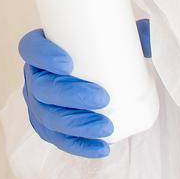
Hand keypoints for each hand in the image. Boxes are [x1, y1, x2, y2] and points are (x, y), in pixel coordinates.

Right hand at [20, 19, 151, 157]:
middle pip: (41, 88)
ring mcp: (38, 104)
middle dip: (69, 96)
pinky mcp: (48, 127)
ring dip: (75, 125)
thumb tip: (150, 30)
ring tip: (105, 127)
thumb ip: (136, 34)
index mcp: (41, 48)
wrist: (98, 76)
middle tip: (102, 98)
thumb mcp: (116, 39)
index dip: (43, 56)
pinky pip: (57, 140)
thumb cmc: (102, 53)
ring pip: (47, 118)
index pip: (30, 49)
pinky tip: (101, 148)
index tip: (68, 63)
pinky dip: (79, 146)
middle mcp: (34, 76)